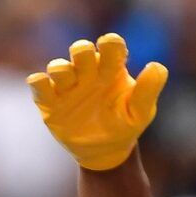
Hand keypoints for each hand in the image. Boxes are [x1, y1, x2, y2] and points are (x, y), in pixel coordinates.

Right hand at [30, 33, 167, 171]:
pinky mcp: (51, 102)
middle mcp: (87, 72)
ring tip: (68, 80)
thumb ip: (148, 89)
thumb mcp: (140, 111)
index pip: (110, 46)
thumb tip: (157, 66)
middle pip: (80, 50)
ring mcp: (68, 86)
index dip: (110, 44)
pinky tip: (43, 85)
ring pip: (58, 67)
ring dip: (61, 69)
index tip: (111, 50)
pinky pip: (39, 87)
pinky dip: (38, 83)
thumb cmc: (125, 126)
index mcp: (110, 68)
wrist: (106, 152)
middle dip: (81, 52)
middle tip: (87, 65)